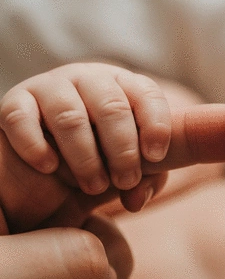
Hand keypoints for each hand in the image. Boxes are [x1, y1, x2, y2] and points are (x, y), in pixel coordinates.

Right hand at [0, 62, 170, 194]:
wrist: (52, 167)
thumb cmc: (103, 161)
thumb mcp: (133, 170)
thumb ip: (148, 180)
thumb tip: (136, 199)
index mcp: (124, 88)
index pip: (147, 94)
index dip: (155, 125)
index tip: (155, 157)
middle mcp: (90, 79)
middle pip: (112, 106)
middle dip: (123, 149)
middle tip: (125, 181)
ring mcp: (51, 87)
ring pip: (70, 117)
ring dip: (86, 158)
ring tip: (94, 186)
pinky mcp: (15, 102)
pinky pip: (21, 118)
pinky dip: (36, 146)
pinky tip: (49, 167)